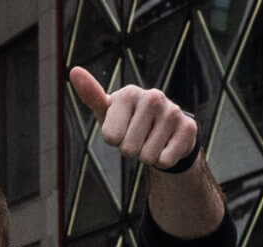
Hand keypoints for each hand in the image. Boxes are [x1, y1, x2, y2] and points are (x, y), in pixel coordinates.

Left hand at [69, 66, 197, 170]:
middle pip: (128, 149)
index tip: (120, 128)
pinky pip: (165, 160)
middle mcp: (153, 98)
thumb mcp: (106, 111)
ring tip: (150, 139)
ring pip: (147, 156)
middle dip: (130, 149)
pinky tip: (166, 144)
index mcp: (128, 94)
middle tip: (137, 137)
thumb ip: (91, 95)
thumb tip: (74, 71)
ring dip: (147, 155)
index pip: (111, 137)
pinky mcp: (188, 127)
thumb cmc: (126, 120)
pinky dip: (163, 160)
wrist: (162, 130)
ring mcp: (173, 111)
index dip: (113, 140)